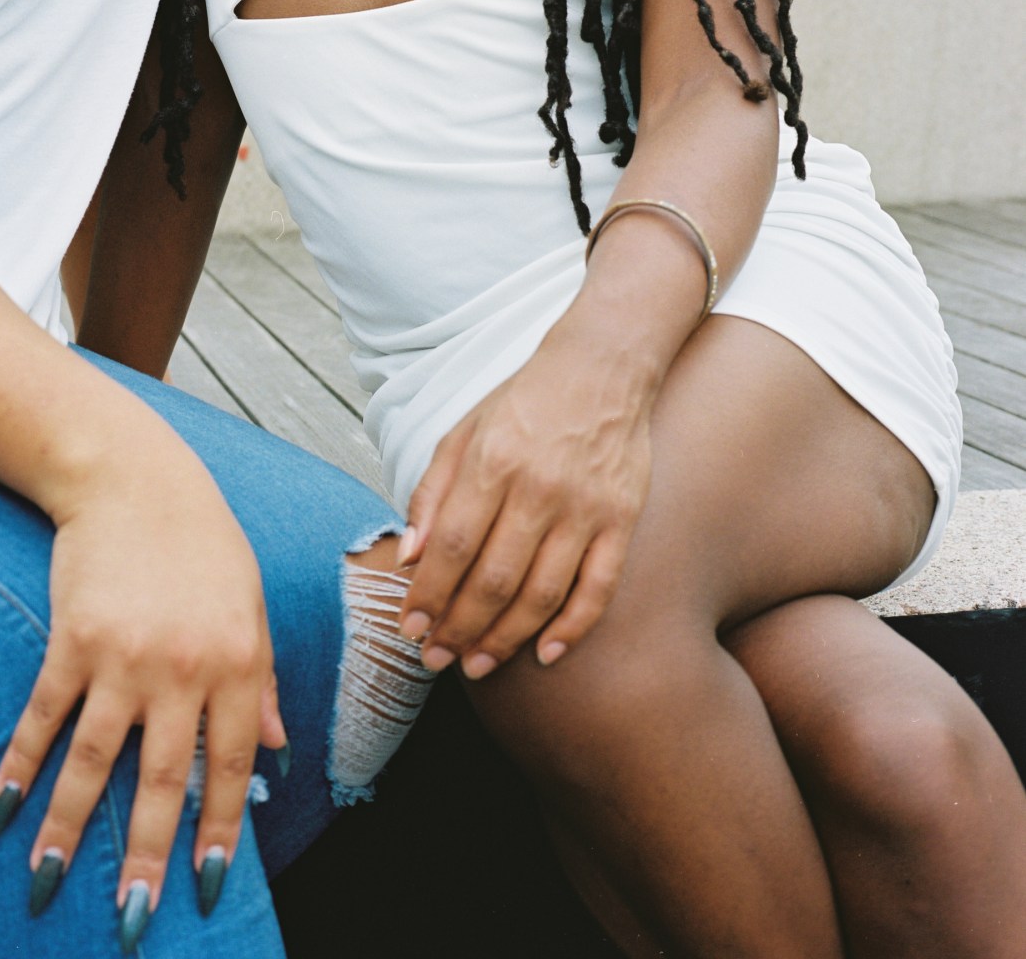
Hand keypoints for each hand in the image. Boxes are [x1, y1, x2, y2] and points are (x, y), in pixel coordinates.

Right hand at [0, 453, 284, 928]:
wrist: (135, 476)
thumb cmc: (200, 540)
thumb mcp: (251, 602)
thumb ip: (264, 678)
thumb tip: (276, 747)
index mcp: (237, 661)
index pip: (232, 766)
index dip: (219, 830)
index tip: (206, 885)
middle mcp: (182, 667)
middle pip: (164, 780)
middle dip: (148, 857)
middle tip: (133, 921)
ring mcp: (123, 654)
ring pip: (94, 762)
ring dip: (70, 829)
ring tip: (49, 883)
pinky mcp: (72, 638)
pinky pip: (45, 716)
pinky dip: (21, 764)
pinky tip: (2, 807)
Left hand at [396, 340, 653, 679]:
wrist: (601, 369)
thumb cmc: (522, 403)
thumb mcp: (464, 431)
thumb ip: (433, 492)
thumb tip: (410, 556)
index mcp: (492, 461)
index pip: (452, 545)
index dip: (428, 594)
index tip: (410, 627)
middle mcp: (539, 488)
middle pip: (493, 578)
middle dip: (459, 628)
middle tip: (436, 660)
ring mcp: (586, 508)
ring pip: (542, 593)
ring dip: (505, 638)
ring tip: (477, 664)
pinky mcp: (623, 520)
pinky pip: (599, 588)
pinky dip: (573, 628)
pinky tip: (544, 654)